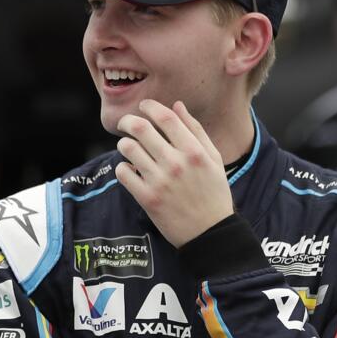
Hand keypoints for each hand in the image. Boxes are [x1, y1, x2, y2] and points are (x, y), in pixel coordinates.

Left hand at [114, 99, 233, 246]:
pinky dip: (123, 167)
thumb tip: (177, 105)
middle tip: (126, 123)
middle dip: (128, 121)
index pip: (165, 117)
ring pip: (128, 148)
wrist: (210, 232)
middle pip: (140, 128)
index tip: (143, 106)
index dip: (150, 106)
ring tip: (129, 147)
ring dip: (124, 144)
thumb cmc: (213, 193)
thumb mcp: (213, 158)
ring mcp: (160, 181)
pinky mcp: (147, 198)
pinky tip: (131, 169)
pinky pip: (123, 173)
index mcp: (194, 151)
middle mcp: (176, 163)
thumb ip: (195, 130)